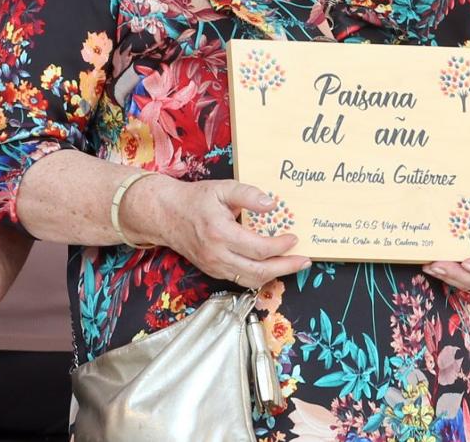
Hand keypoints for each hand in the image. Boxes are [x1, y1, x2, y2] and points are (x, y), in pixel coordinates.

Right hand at [141, 178, 310, 288]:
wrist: (166, 215)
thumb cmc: (195, 199)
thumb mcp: (223, 188)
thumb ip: (248, 194)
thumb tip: (272, 203)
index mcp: (221, 234)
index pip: (258, 249)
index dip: (280, 246)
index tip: (294, 237)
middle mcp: (217, 255)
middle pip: (258, 272)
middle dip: (285, 267)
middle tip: (304, 260)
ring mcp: (214, 266)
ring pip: (250, 280)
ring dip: (274, 275)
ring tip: (293, 265)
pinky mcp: (213, 270)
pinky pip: (240, 279)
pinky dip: (259, 275)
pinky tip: (272, 266)